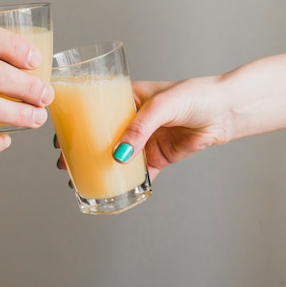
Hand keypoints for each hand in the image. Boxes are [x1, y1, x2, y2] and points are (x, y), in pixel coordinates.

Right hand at [53, 78, 229, 179]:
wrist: (224, 111)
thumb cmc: (195, 96)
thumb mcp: (162, 105)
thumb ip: (140, 128)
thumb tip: (119, 155)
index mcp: (127, 100)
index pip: (94, 111)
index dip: (76, 125)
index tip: (61, 138)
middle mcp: (132, 121)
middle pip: (99, 138)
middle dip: (80, 151)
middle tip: (64, 164)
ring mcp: (143, 141)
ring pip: (115, 158)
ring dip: (98, 168)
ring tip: (80, 179)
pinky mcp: (157, 158)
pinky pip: (138, 174)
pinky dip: (126, 183)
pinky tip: (111, 191)